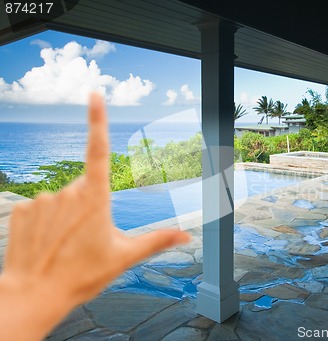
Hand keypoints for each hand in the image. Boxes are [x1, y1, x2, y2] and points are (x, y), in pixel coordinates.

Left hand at [0, 93, 190, 339]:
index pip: (98, 149)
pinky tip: (46, 243)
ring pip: (62, 199)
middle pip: (85, 188)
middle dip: (89, 206)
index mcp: (94, 198)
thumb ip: (158, 240)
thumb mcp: (125, 257)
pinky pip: (40, 208)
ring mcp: (41, 200)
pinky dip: (46, 222)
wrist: (33, 296)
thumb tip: (188, 236)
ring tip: (66, 245)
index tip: (94, 94)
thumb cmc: (81, 276)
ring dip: (67, 216)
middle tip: (88, 239)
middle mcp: (67, 192)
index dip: (97, 119)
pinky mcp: (21, 210)